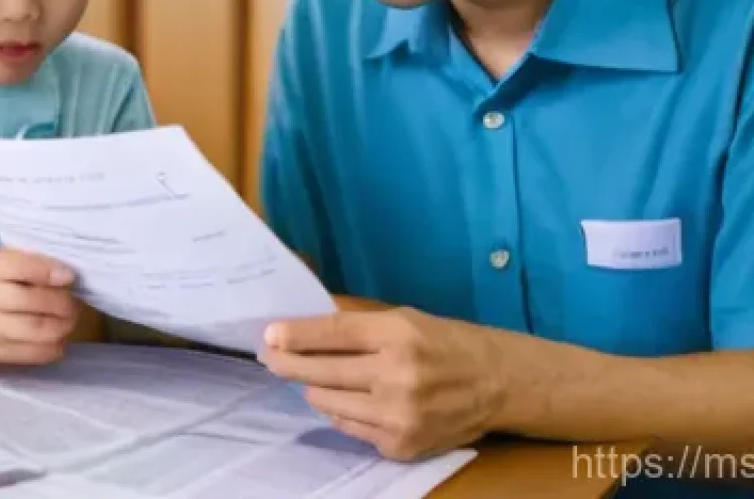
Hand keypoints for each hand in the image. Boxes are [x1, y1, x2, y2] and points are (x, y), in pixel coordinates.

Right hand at [0, 248, 81, 365]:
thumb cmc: (2, 284)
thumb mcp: (12, 262)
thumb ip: (37, 263)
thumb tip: (67, 276)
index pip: (20, 267)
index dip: (48, 272)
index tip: (70, 277)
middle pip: (29, 301)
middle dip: (61, 303)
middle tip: (73, 305)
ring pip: (34, 330)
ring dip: (61, 326)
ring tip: (70, 321)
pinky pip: (33, 354)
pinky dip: (54, 347)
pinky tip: (60, 339)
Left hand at [259, 307, 504, 459]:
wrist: (495, 383)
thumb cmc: (443, 341)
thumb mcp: (403, 317)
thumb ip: (356, 322)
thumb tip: (304, 323)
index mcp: (398, 334)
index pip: (334, 333)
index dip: (297, 335)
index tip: (268, 335)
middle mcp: (397, 375)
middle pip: (323, 371)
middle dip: (288, 363)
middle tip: (269, 357)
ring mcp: (398, 415)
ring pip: (328, 402)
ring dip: (314, 387)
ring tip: (311, 376)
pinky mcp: (400, 445)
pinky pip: (348, 427)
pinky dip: (339, 410)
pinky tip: (345, 398)